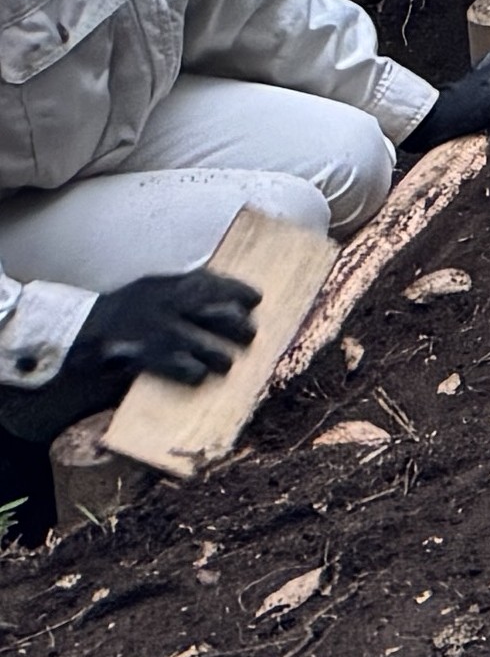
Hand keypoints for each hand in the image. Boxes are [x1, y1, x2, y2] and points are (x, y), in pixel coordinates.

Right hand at [0, 268, 260, 435]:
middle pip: (211, 309)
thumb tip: (222, 305)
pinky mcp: (137, 355)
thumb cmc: (113, 320)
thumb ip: (176, 295)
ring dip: (218, 353)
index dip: (234, 289)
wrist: (67, 339)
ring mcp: (148, 329)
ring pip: (197, 340)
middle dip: (235, 323)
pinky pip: (175, 363)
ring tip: (227, 362)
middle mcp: (157, 303)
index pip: (207, 281)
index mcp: (160, 286)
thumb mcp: (144, 295)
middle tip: (249, 334)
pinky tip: (198, 375)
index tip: (255, 298)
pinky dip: (191, 370)